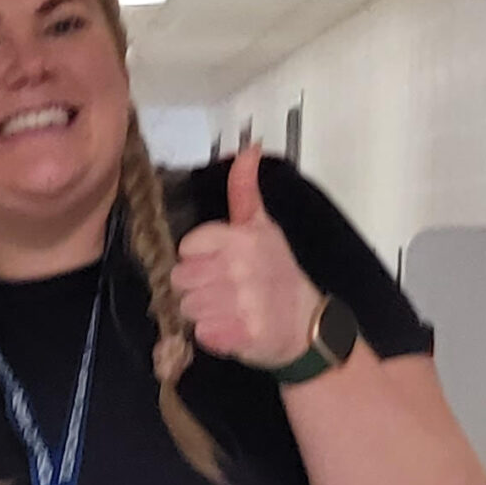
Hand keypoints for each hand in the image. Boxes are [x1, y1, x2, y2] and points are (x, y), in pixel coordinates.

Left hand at [170, 143, 325, 372]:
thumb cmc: (278, 272)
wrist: (305, 322)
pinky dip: (212, 335)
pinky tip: (231, 326)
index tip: (217, 262)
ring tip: (227, 308)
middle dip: (195, 286)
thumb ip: (244, 191)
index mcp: (241, 238)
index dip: (197, 257)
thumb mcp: (262, 226)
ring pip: (187, 307)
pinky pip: (200, 334)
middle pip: (180, 279)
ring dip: (202, 312)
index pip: (186, 247)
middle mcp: (239, 268)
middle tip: (220, 288)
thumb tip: (247, 149)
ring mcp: (240, 302)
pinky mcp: (240, 334)